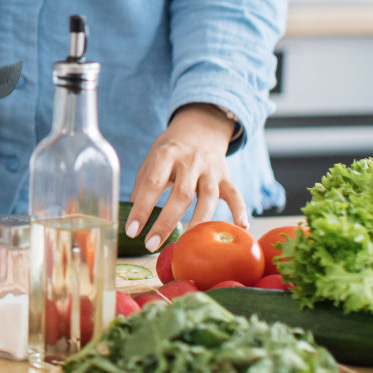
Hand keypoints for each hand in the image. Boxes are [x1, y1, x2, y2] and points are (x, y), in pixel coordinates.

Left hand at [124, 104, 246, 252]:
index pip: (153, 183)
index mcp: (166, 155)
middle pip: (181, 194)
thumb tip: (133, 217)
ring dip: (198, 222)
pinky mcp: (226, 178)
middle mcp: (190, 161)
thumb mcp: (152, 159)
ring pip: (208, 197)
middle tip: (151, 245)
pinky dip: (240, 211)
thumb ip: (143, 186)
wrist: (200, 128)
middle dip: (166, 222)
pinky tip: (241, 228)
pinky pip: (235, 195)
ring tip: (188, 244)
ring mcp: (210, 170)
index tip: (131, 231)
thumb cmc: (171, 151)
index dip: (141, 208)